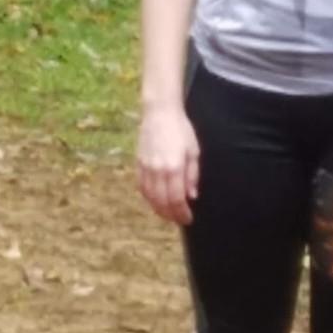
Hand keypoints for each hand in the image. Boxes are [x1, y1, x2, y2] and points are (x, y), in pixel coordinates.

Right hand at [136, 105, 200, 224]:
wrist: (160, 113)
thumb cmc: (181, 129)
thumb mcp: (194, 150)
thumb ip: (192, 175)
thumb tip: (191, 196)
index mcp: (174, 168)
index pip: (176, 199)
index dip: (182, 213)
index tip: (188, 219)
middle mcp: (158, 171)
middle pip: (162, 202)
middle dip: (171, 215)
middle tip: (180, 220)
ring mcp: (146, 168)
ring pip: (150, 198)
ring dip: (159, 210)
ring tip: (169, 214)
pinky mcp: (138, 164)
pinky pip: (142, 188)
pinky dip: (149, 199)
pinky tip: (156, 201)